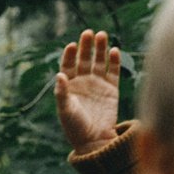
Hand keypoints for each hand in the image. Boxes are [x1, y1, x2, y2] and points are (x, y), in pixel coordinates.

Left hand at [55, 28, 121, 156]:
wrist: (94, 141)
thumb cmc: (75, 127)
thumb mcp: (65, 110)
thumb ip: (62, 93)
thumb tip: (59, 74)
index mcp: (68, 85)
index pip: (68, 65)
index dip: (70, 54)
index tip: (72, 45)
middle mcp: (83, 82)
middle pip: (84, 59)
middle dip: (86, 46)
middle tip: (88, 33)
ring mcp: (97, 84)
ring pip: (99, 61)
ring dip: (100, 48)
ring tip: (101, 35)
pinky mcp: (111, 89)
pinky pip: (113, 71)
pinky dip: (114, 61)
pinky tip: (114, 50)